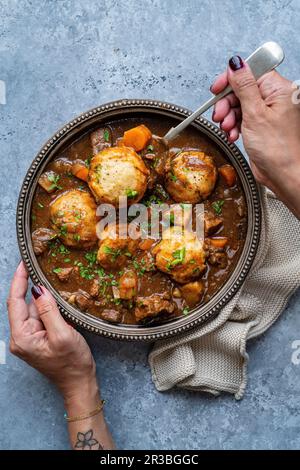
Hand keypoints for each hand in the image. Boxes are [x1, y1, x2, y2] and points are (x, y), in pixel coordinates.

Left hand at [7, 262, 97, 406]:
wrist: (79, 383)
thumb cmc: (72, 363)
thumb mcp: (63, 334)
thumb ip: (49, 311)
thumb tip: (39, 290)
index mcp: (22, 337)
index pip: (15, 302)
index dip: (19, 281)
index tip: (24, 263)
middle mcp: (21, 337)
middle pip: (24, 305)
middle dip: (34, 288)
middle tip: (43, 268)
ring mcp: (29, 338)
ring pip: (34, 309)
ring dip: (45, 299)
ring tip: (56, 286)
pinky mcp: (38, 338)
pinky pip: (41, 317)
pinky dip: (49, 308)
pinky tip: (58, 302)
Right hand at [211, 56, 299, 218]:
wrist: (282, 174)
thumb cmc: (277, 149)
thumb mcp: (255, 113)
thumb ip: (244, 86)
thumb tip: (236, 64)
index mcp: (279, 89)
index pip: (251, 72)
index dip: (231, 80)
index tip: (217, 89)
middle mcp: (275, 98)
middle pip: (242, 89)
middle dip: (227, 103)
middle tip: (221, 115)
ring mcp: (267, 112)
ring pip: (239, 105)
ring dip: (229, 117)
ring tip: (228, 128)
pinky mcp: (260, 124)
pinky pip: (242, 118)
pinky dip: (234, 126)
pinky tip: (233, 134)